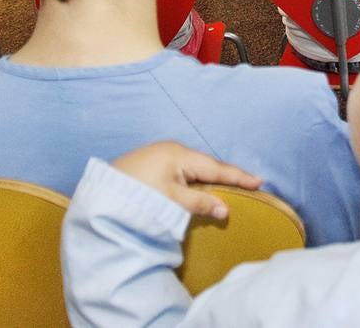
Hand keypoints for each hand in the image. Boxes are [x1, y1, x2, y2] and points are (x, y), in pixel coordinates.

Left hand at [111, 141, 262, 218]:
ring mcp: (160, 154)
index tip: (260, 181)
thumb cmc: (136, 195)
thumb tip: (224, 209)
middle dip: (227, 175)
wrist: (99, 194)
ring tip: (230, 184)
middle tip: (250, 182)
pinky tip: (200, 184)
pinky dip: (195, 177)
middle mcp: (172, 150)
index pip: (216, 168)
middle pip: (206, 165)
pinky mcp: (150, 163)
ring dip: (210, 177)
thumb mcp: (170, 201)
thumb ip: (199, 203)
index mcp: (179, 155)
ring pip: (193, 167)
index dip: (238, 176)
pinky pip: (182, 169)